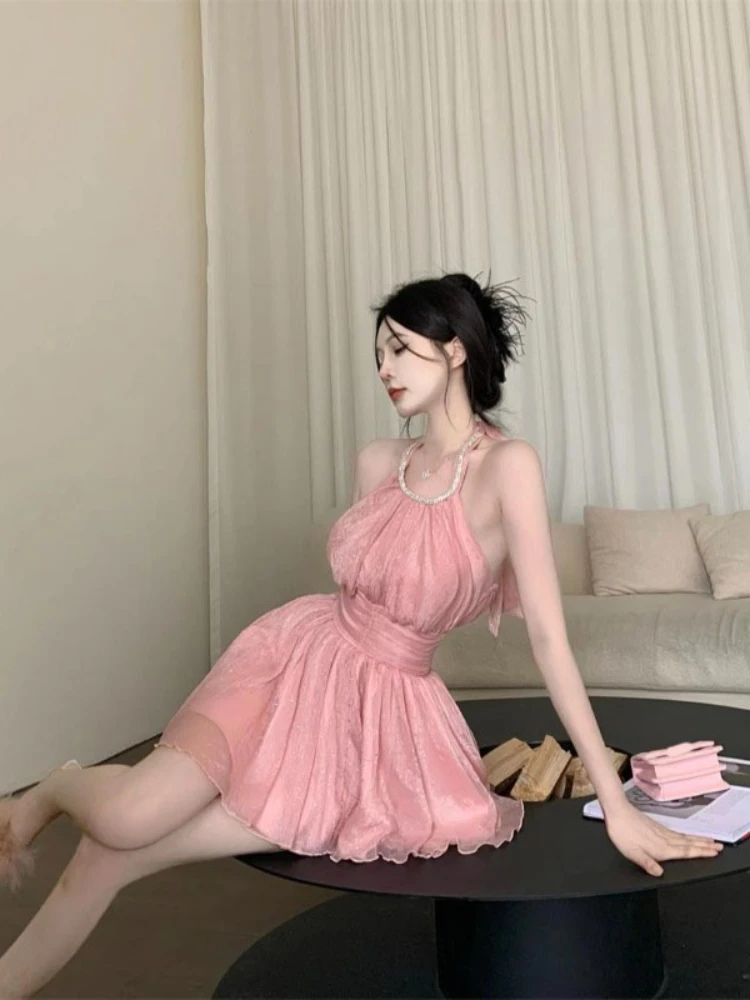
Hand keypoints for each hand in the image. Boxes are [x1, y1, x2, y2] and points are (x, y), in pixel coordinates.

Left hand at [604, 801, 723, 876]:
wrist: (617, 812)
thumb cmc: (622, 833)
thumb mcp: (632, 852)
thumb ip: (647, 863)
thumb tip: (659, 873)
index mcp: (660, 848)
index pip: (685, 852)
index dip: (701, 853)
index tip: (714, 853)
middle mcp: (664, 839)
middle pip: (689, 844)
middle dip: (705, 846)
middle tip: (719, 847)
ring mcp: (661, 832)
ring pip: (684, 838)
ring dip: (699, 840)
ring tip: (710, 841)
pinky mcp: (657, 827)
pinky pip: (677, 833)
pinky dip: (687, 836)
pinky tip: (687, 837)